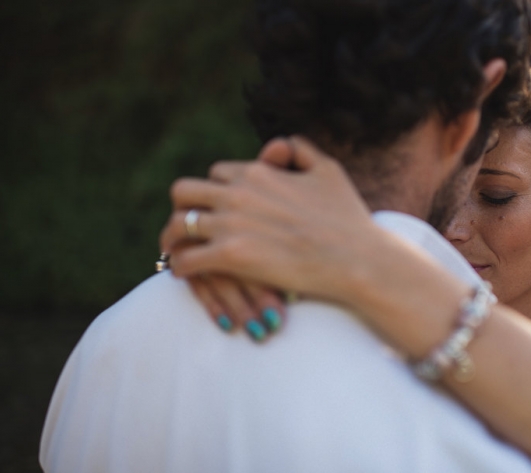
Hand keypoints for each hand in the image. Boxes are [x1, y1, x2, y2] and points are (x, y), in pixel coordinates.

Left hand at [159, 136, 376, 333]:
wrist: (356, 258)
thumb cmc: (348, 217)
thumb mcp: (329, 170)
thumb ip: (302, 150)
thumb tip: (283, 142)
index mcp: (258, 173)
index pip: (217, 173)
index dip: (217, 190)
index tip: (219, 207)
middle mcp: (238, 194)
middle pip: (184, 191)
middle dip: (184, 206)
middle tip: (187, 223)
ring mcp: (231, 225)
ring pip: (177, 224)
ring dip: (173, 238)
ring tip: (177, 249)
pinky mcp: (230, 256)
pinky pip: (186, 260)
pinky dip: (180, 267)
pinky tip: (186, 273)